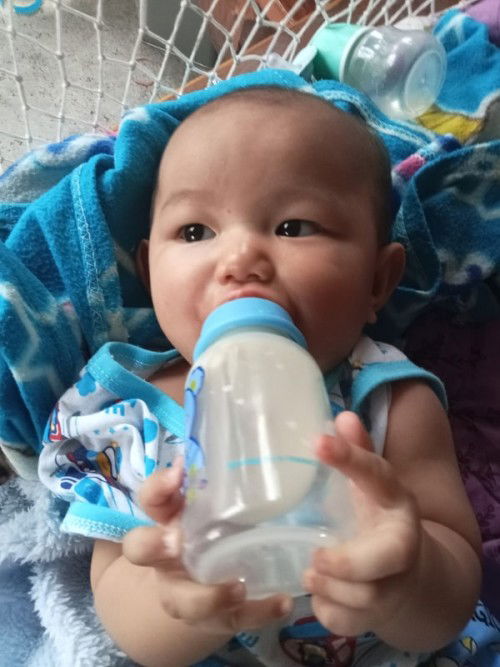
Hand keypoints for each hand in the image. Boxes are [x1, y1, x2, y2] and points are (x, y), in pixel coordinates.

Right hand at [123, 457, 291, 634]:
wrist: (201, 575)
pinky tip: (282, 601)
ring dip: (213, 598)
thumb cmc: (196, 528)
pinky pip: (239, 619)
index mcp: (159, 546)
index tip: (174, 520)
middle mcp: (170, 576)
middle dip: (170, 564)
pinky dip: (262, 612)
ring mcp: (194, 600)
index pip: (139, 542)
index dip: (149, 538)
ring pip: (194, 609)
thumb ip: (179, 485)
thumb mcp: (187, 504)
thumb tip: (178, 463)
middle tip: (185, 552)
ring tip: (240, 587)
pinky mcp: (221, 616)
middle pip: (165, 589)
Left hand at [303, 411, 421, 637]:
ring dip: (331, 587)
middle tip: (315, 556)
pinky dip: (329, 612)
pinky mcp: (378, 615)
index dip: (352, 457)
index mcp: (397, 503)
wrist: (407, 576)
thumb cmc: (377, 520)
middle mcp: (402, 545)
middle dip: (349, 561)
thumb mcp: (370, 485)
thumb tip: (342, 415)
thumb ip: (357, 452)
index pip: (379, 475)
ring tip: (310, 571)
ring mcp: (393, 585)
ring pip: (366, 597)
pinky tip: (318, 593)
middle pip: (389, 556)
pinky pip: (349, 623)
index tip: (318, 442)